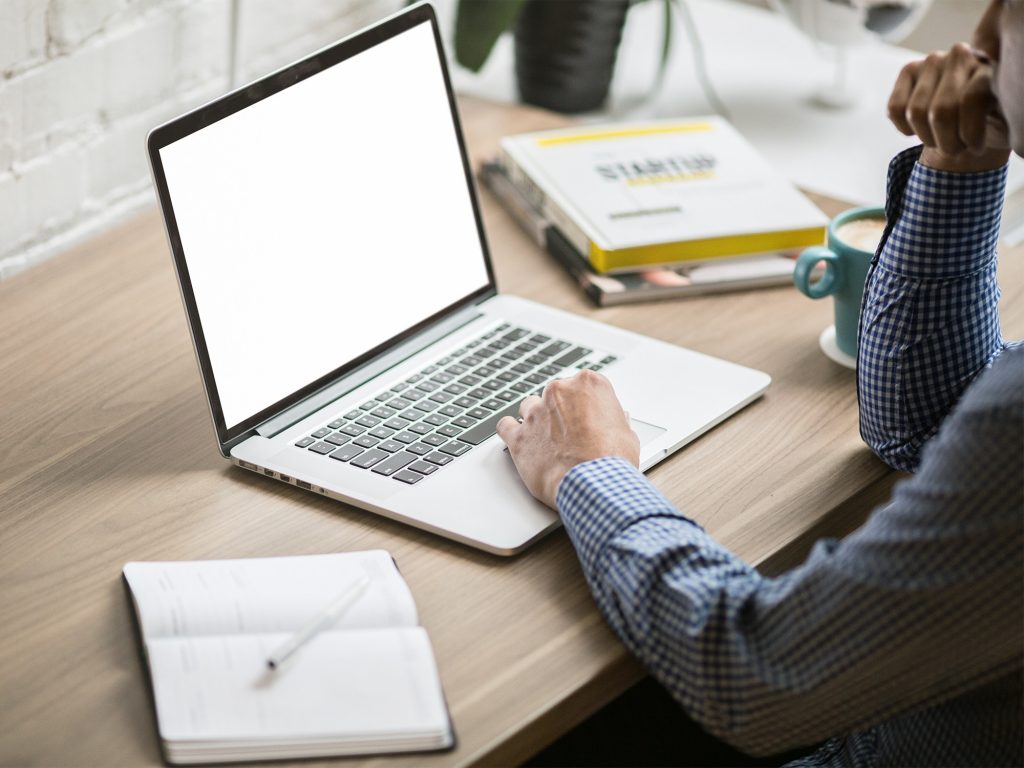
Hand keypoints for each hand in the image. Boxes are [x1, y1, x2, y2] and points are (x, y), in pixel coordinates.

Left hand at [495, 370, 639, 508]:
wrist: (593, 484)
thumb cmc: (612, 460)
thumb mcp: (627, 434)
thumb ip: (614, 421)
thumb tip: (613, 422)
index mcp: (588, 384)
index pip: (583, 385)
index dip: (585, 405)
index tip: (588, 417)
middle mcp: (559, 391)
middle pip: (555, 394)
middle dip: (561, 411)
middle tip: (571, 434)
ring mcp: (536, 412)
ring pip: (529, 406)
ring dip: (536, 420)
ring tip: (547, 440)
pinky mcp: (519, 435)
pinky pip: (505, 426)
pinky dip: (511, 432)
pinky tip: (520, 440)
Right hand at [888, 42, 1010, 172]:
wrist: (971, 117)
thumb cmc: (991, 122)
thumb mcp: (1005, 122)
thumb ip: (1002, 114)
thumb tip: (993, 111)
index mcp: (991, 66)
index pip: (971, 100)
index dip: (969, 134)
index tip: (976, 148)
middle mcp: (961, 55)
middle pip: (940, 111)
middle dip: (946, 141)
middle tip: (956, 149)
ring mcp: (933, 60)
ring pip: (916, 112)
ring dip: (928, 138)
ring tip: (941, 140)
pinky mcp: (909, 69)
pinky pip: (895, 109)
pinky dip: (906, 128)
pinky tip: (920, 128)